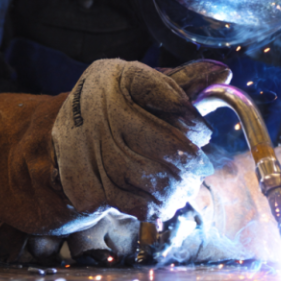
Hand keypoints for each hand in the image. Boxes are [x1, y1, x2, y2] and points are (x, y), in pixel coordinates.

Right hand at [52, 58, 229, 220]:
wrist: (57, 130)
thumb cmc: (112, 102)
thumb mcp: (142, 81)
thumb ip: (184, 79)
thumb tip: (223, 73)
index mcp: (122, 81)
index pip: (168, 99)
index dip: (193, 122)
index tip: (202, 133)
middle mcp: (104, 113)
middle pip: (165, 145)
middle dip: (191, 162)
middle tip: (200, 169)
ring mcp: (93, 151)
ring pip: (150, 178)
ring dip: (177, 188)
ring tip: (186, 188)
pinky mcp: (86, 184)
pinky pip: (129, 203)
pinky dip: (154, 207)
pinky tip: (164, 203)